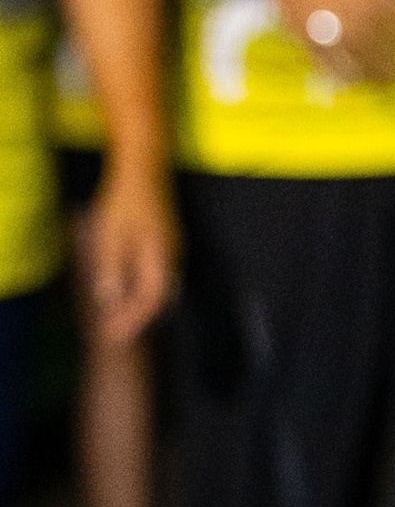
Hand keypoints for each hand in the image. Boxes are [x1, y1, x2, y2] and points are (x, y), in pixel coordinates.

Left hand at [85, 163, 176, 346]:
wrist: (144, 168)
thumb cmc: (125, 202)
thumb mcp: (112, 237)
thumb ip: (113, 270)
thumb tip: (110, 300)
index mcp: (159, 259)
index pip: (149, 301)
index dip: (132, 322)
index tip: (113, 338)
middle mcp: (172, 257)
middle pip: (157, 299)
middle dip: (135, 318)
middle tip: (112, 333)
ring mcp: (171, 248)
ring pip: (158, 287)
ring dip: (137, 304)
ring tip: (116, 317)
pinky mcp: (165, 241)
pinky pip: (155, 275)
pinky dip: (140, 289)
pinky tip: (125, 289)